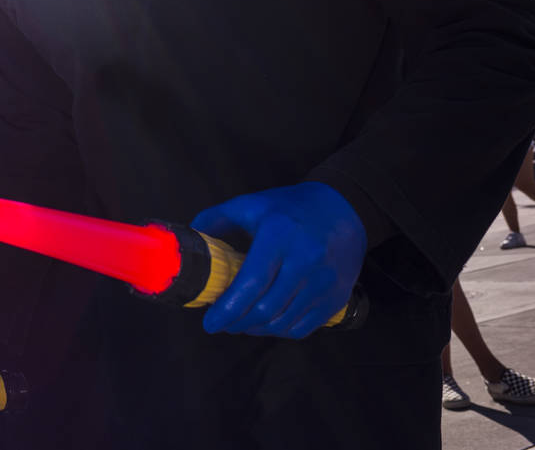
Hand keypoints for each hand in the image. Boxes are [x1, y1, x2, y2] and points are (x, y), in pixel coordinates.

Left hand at [190, 181, 365, 338]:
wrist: (344, 208)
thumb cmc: (290, 207)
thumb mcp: (251, 204)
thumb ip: (216, 219)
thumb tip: (190, 239)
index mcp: (279, 235)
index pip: (251, 283)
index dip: (228, 309)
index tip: (209, 322)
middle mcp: (305, 261)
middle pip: (266, 308)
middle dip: (237, 322)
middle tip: (222, 322)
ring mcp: (324, 282)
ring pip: (283, 322)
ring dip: (256, 329)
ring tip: (240, 323)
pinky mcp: (337, 297)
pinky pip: (304, 327)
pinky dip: (280, 331)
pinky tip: (266, 323)